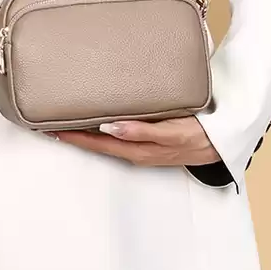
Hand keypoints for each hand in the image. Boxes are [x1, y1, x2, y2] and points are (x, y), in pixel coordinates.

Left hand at [53, 117, 221, 167]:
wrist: (223, 142)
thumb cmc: (198, 134)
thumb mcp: (171, 132)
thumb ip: (141, 130)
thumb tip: (109, 129)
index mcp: (135, 150)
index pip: (94, 143)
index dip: (71, 136)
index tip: (48, 128)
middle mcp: (133, 151)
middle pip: (94, 143)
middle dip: (71, 134)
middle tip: (47, 122)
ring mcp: (140, 148)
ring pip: (104, 140)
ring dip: (85, 132)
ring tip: (66, 119)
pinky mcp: (148, 141)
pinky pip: (117, 136)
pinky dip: (102, 129)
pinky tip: (98, 120)